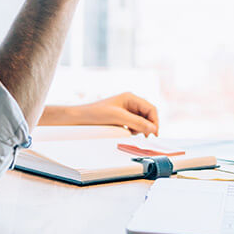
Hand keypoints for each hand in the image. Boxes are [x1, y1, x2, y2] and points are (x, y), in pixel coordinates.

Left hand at [38, 92, 159, 135]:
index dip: (155, 121)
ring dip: (140, 129)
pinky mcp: (121, 119)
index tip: (154, 134)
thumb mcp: (118, 117)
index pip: (151, 108)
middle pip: (148, 115)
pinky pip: (134, 125)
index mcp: (130, 97)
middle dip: (148, 126)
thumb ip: (137, 122)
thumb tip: (153, 128)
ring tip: (130, 132)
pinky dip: (133, 130)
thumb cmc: (95, 113)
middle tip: (146, 137)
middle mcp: (129, 103)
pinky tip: (126, 133)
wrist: (79, 118)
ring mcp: (125, 111)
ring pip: (142, 121)